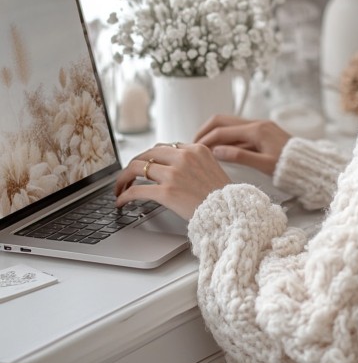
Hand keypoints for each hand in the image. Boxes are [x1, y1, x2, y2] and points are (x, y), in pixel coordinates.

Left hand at [115, 142, 230, 220]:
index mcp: (195, 149)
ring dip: (124, 178)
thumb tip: (173, 167)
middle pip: (147, 154)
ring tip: (120, 188)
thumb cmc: (223, 198)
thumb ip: (194, 163)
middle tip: (127, 176)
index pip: (164, 147)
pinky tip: (121, 201)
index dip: (150, 157)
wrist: (231, 214)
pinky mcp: (167, 192)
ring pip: (137, 167)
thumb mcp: (212, 169)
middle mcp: (183, 157)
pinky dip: (125, 195)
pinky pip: (137, 190)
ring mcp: (174, 174)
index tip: (144, 165)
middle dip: (133, 165)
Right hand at [194, 115, 290, 175]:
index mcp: (256, 130)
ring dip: (215, 132)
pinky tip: (222, 148)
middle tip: (194, 143)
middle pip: (222, 120)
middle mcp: (256, 124)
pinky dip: (227, 137)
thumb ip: (240, 157)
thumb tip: (217, 151)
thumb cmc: (290, 167)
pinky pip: (239, 130)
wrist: (309, 164)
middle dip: (206, 130)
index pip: (222, 131)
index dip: (206, 139)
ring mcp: (259, 126)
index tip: (194, 148)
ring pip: (230, 124)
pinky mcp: (262, 131)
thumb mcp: (264, 165)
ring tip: (204, 146)